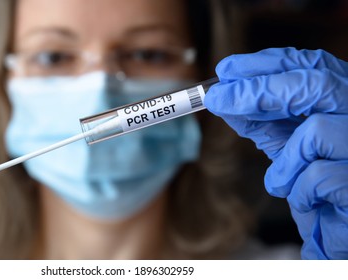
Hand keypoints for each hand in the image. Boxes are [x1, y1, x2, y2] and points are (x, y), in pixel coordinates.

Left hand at [204, 47, 347, 258]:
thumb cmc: (315, 184)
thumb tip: (221, 96)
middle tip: (217, 97)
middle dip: (258, 89)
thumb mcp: (284, 144)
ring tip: (281, 181)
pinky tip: (307, 201)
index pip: (312, 65)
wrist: (338, 229)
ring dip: (284, 159)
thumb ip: (259, 119)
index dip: (268, 63)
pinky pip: (318, 176)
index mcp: (344, 100)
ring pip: (316, 130)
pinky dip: (297, 189)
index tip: (227, 69)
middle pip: (316, 83)